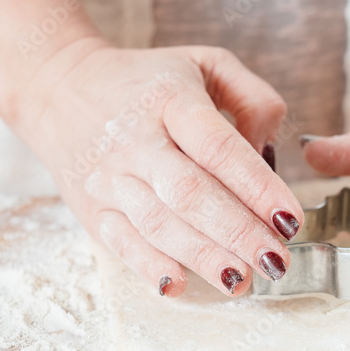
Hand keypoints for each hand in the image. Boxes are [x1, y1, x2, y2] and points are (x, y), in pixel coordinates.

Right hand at [18, 42, 303, 297]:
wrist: (59, 88)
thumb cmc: (149, 81)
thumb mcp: (206, 63)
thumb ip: (252, 99)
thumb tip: (271, 153)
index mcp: (171, 100)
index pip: (218, 148)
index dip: (257, 186)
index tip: (290, 219)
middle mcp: (136, 140)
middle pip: (190, 193)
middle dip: (238, 232)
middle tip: (276, 260)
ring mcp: (110, 178)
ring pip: (158, 224)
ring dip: (203, 257)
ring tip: (243, 281)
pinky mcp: (92, 208)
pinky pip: (120, 243)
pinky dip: (149, 267)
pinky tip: (179, 287)